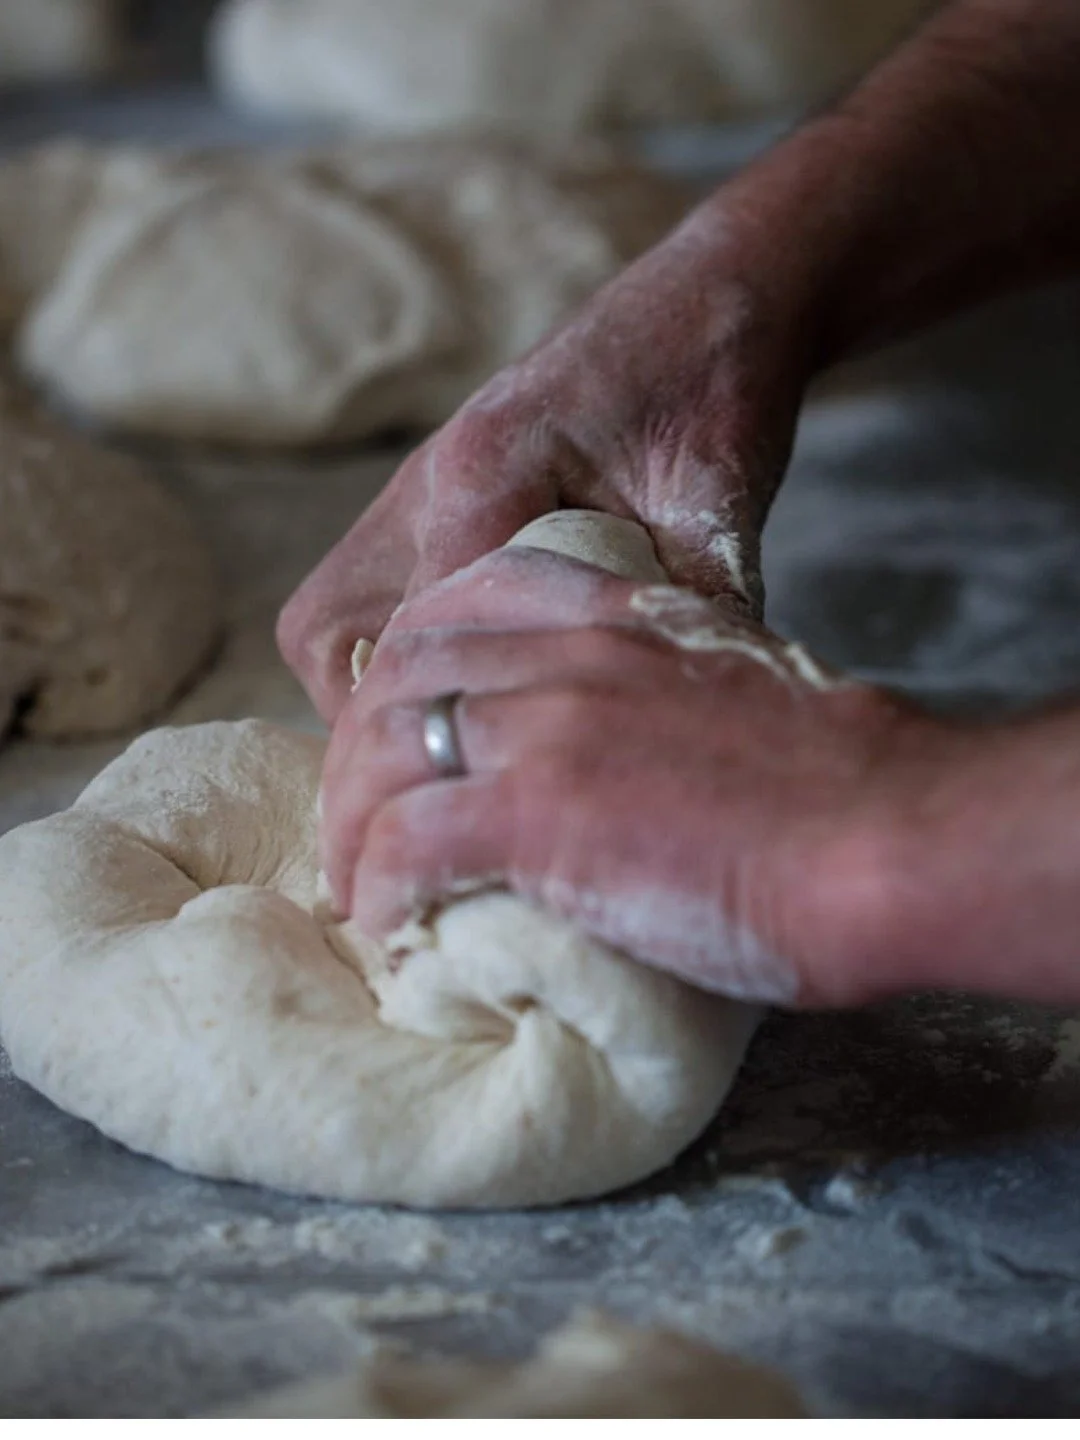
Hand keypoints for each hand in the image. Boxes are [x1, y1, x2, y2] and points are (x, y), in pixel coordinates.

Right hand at [277, 200, 815, 723]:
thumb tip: (684, 716)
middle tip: (448, 773)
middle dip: (370, 721)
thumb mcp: (720, 500)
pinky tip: (469, 677)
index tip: (465, 795)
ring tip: (451, 734)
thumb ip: (693, 603)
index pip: (414, 636)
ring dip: (366, 685)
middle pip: (327, 633)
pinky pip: (363, 590)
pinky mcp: (429, 493)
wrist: (708, 300)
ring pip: (327, 614)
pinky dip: (390, 648)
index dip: (435, 728)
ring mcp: (415, 485)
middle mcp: (424, 480)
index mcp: (484, 473)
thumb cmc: (715, 385)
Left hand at [318, 546, 953, 1008]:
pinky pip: (406, 842)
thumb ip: (661, 711)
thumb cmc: (843, 791)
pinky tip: (386, 923)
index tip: (402, 734)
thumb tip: (628, 776)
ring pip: (383, 753)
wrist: (890, 831)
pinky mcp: (538, 810)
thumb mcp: (733, 706)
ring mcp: (546, 726)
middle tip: (359, 823)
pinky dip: (377, 886)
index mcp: (617, 620)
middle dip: (358, 753)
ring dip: (353, 828)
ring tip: (358, 887)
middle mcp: (565, 655)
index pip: (464, 604)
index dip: (408, 668)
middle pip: (401, 676)